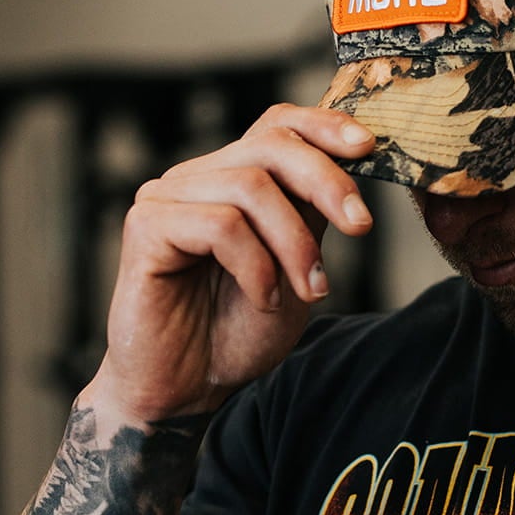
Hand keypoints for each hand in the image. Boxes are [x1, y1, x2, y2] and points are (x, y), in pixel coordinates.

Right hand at [89, 105, 375, 422]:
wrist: (188, 391)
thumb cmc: (237, 332)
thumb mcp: (296, 264)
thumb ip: (313, 214)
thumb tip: (355, 160)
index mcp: (232, 178)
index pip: (277, 123)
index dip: (324, 125)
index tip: (369, 148)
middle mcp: (197, 178)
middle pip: (270, 146)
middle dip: (326, 183)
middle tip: (360, 227)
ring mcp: (166, 197)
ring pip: (250, 187)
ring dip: (293, 243)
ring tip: (309, 290)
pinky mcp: (145, 226)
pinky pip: (219, 224)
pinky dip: (256, 266)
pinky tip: (263, 299)